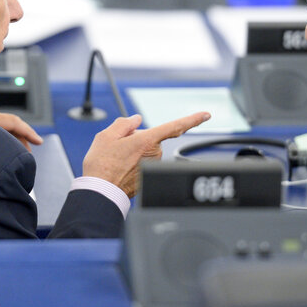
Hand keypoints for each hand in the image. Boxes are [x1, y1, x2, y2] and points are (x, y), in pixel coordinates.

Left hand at [0, 100, 42, 150]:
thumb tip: (16, 153)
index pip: (13, 122)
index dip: (29, 133)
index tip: (39, 141)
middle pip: (10, 122)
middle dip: (22, 137)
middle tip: (28, 153)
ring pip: (3, 122)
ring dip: (12, 136)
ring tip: (17, 152)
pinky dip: (2, 132)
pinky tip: (6, 144)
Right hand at [82, 111, 210, 196]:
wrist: (99, 192)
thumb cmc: (101, 165)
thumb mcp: (106, 136)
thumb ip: (124, 124)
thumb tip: (135, 120)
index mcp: (147, 141)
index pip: (175, 127)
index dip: (192, 119)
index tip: (206, 115)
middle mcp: (154, 154)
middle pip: (150, 138)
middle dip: (137, 138)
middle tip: (118, 147)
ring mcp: (151, 167)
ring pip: (146, 151)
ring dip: (134, 151)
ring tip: (116, 160)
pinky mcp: (147, 177)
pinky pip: (142, 163)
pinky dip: (132, 163)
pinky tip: (119, 168)